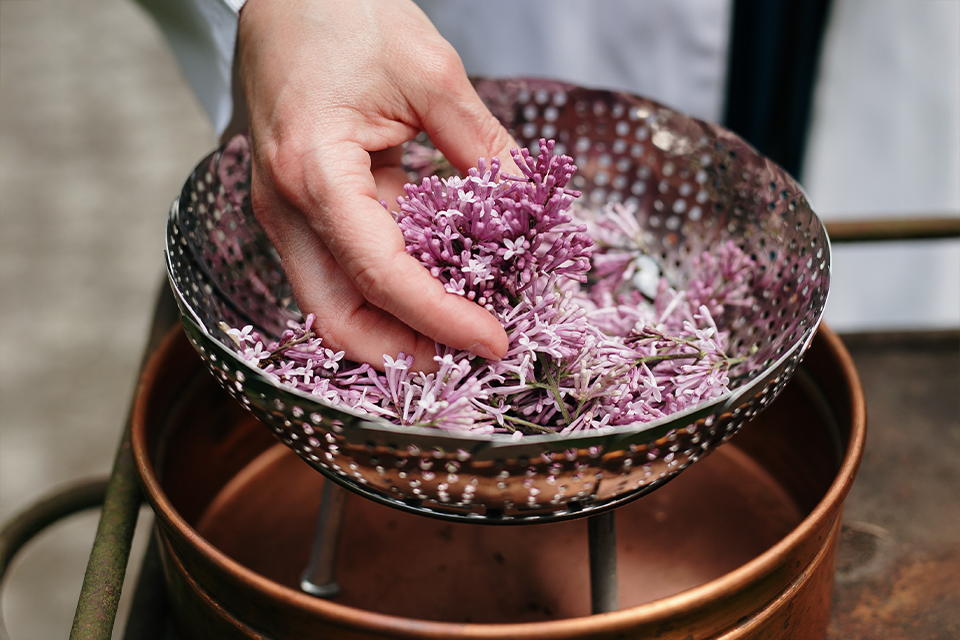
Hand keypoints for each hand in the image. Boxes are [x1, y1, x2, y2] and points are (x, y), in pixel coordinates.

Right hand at [236, 0, 516, 371]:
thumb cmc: (343, 14)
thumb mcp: (430, 72)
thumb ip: (483, 146)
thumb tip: (528, 206)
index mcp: (314, 172)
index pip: (380, 275)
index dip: (440, 319)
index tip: (493, 341)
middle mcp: (286, 206)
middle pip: (337, 316)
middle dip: (403, 350)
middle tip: (468, 357)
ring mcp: (286, 211)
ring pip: (334, 301)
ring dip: (394, 327)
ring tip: (458, 332)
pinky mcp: (301, 206)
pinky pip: (341, 268)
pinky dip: (386, 290)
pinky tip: (435, 286)